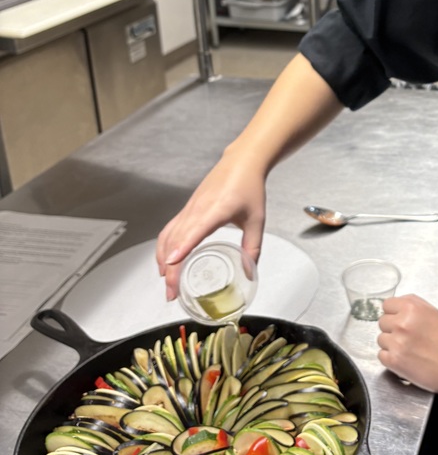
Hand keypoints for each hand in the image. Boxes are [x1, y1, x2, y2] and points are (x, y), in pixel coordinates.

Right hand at [156, 146, 266, 299]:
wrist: (241, 162)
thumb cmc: (249, 186)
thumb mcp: (257, 220)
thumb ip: (253, 248)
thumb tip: (251, 272)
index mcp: (217, 209)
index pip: (196, 230)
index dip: (183, 247)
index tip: (172, 264)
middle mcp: (198, 209)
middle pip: (176, 240)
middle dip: (171, 269)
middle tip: (172, 292)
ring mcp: (189, 208)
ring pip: (168, 235)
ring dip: (163, 259)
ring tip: (166, 282)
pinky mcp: (187, 208)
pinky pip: (169, 229)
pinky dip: (164, 247)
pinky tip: (166, 261)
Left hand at [377, 294, 437, 394]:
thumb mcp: (433, 312)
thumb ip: (413, 304)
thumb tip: (396, 304)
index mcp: (411, 308)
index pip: (386, 305)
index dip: (393, 313)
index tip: (400, 320)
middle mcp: (401, 323)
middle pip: (382, 322)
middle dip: (392, 329)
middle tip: (408, 337)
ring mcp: (396, 342)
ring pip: (381, 340)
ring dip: (391, 345)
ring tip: (408, 349)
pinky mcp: (394, 361)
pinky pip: (381, 355)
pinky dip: (391, 359)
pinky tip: (405, 359)